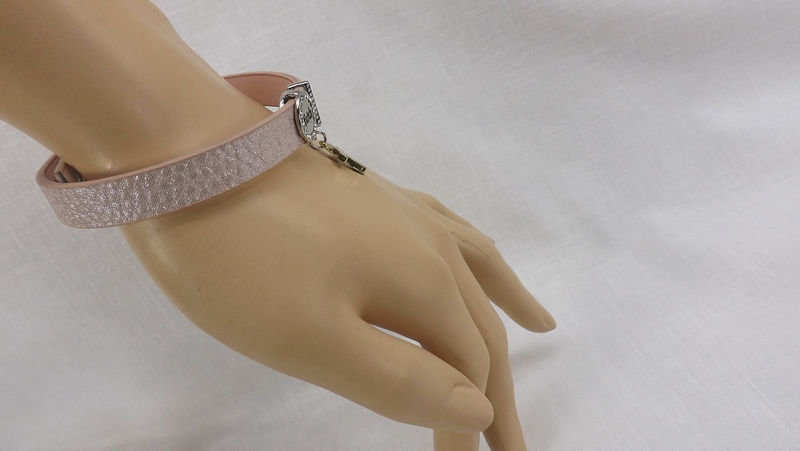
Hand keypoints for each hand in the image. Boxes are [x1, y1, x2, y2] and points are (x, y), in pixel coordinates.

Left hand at [120, 142, 555, 450]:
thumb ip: (401, 378)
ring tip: (543, 332)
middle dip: (494, 390)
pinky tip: (477, 253)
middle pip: (479, 328)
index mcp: (424, 283)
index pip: (466, 370)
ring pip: (473, 274)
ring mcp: (406, 214)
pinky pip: (448, 231)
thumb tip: (476, 409)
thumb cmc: (243, 259)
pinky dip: (475, 254)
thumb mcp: (314, 338)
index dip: (468, 425)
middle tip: (508, 448)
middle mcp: (431, 245)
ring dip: (501, 317)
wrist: (189, 156)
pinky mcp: (377, 198)